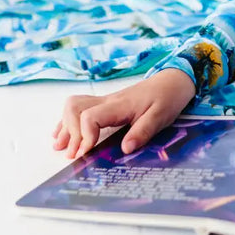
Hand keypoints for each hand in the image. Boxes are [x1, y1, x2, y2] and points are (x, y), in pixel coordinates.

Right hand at [52, 68, 196, 159]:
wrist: (174, 80)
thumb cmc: (168, 97)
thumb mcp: (161, 116)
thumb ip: (143, 131)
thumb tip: (125, 149)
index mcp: (120, 105)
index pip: (90, 116)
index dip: (84, 136)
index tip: (86, 152)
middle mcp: (108, 101)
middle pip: (74, 108)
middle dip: (69, 131)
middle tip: (73, 153)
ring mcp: (106, 101)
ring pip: (74, 105)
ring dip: (65, 126)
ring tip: (61, 147)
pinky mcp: (107, 104)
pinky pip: (81, 107)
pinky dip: (69, 121)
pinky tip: (65, 134)